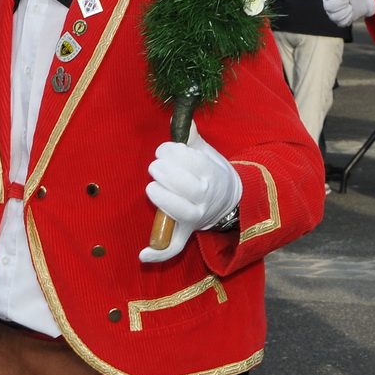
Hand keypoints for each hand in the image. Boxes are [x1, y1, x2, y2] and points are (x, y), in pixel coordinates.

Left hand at [140, 124, 242, 263]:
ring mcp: (197, 217)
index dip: (170, 152)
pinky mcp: (188, 233)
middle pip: (181, 183)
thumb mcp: (207, 152)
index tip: (164, 151)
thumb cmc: (212, 172)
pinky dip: (158, 253)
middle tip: (157, 167)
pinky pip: (174, 247)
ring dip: (159, 196)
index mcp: (212, 174)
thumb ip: (190, 137)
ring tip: (153, 187)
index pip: (189, 161)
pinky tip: (143, 254)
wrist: (232, 201)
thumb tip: (179, 119)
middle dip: (162, 170)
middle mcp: (206, 197)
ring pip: (176, 210)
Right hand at [322, 0, 374, 26]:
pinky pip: (342, 22)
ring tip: (350, 6)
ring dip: (346, 10)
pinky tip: (351, 12)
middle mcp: (328, 5)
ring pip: (334, 16)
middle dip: (342, 2)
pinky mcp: (340, 22)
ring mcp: (333, 14)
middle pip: (329, 7)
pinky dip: (349, 17)